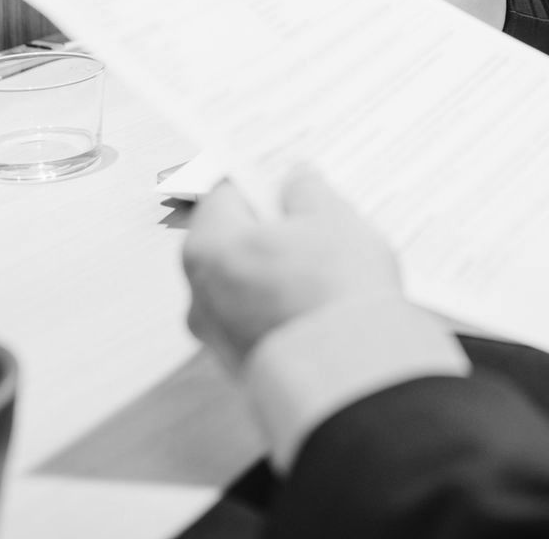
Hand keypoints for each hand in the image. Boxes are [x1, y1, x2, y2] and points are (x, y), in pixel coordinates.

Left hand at [181, 166, 402, 371]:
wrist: (349, 373)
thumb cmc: (335, 289)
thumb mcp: (332, 218)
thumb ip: (307, 191)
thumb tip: (296, 182)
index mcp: (209, 246)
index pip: (225, 194)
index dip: (260, 180)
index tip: (286, 176)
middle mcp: (199, 292)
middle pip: (232, 241)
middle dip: (269, 228)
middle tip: (313, 219)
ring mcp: (217, 334)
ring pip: (245, 283)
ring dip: (276, 270)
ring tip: (325, 264)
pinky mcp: (240, 364)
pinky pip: (258, 318)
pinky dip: (281, 306)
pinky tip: (319, 300)